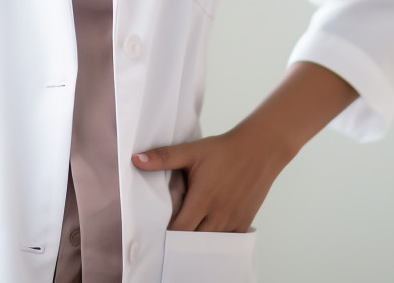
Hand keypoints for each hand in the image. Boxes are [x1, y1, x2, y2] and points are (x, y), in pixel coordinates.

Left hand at [131, 122, 292, 232]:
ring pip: (210, 243)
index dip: (166, 233)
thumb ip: (163, 157)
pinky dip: (216, 239)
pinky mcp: (244, 223)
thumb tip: (135, 160)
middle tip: (169, 233)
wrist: (258, 150)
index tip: (157, 228)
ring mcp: (233, 221)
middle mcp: (218, 216)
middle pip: (194, 241)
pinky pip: (226, 241)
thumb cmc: (222, 150)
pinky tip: (207, 230)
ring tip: (186, 232)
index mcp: (202, 200)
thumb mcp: (191, 151)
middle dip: (180, 240)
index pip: (179, 230)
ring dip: (198, 240)